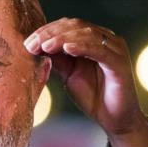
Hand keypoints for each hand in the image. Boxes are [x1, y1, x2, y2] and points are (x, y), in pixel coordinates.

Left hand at [24, 18, 147, 146]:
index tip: (28, 42)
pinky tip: (67, 49)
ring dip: (63, 38)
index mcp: (93, 40)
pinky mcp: (119, 63)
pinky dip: (82, 47)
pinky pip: (100, 51)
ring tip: (46, 46)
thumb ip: (57, 59)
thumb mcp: (69, 75)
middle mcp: (106, 40)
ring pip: (87, 34)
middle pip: (76, 26)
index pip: (68, 26)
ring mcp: (115, 49)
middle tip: (33, 43)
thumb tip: (36, 46)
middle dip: (52, 33)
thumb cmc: (94, 97)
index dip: (47, 31)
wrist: (114, 120)